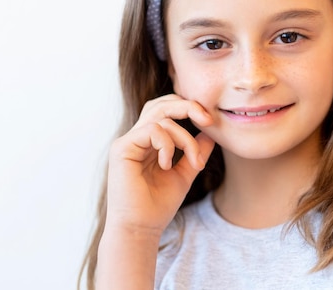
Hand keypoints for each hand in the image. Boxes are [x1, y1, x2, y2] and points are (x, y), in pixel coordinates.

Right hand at [104, 94, 215, 234]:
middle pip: (161, 104)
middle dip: (187, 106)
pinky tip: (167, 165)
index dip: (189, 108)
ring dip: (184, 138)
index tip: (211, 123)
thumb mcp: (186, 173)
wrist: (141, 229)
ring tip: (192, 162)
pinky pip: (151, 130)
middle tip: (208, 120)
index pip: (167, 110)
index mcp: (149, 142)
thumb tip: (210, 132)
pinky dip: (167, 145)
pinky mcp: (122, 148)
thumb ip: (196, 151)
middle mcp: (137, 138)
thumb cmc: (159, 206)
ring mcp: (128, 142)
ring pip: (160, 117)